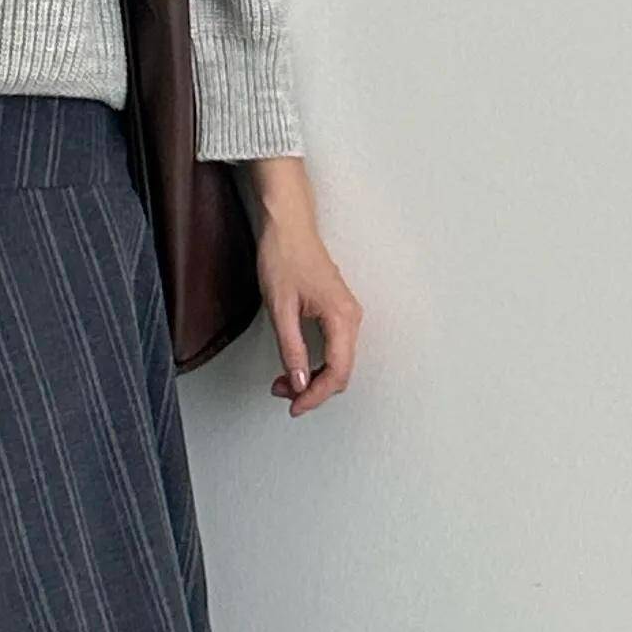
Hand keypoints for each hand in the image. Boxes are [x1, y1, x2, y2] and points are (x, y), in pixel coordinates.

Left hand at [242, 158, 361, 413]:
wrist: (288, 225)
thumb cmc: (284, 257)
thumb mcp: (280, 307)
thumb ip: (291, 348)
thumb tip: (299, 382)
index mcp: (341, 318)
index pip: (338, 372)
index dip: (316, 395)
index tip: (295, 406)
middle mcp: (351, 318)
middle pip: (341, 371)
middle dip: (313, 389)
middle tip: (282, 393)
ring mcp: (347, 314)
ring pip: (338, 361)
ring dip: (314, 377)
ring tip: (284, 382)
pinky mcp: (338, 311)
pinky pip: (335, 348)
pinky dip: (317, 363)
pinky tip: (297, 365)